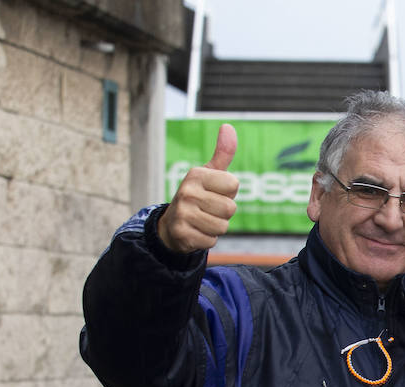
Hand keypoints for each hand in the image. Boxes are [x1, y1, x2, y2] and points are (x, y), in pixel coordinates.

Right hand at [157, 123, 239, 253]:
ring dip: (216, 227)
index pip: (234, 184)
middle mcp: (187, 191)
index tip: (214, 192)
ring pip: (222, 226)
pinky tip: (195, 232)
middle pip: (230, 208)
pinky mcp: (182, 234)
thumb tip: (228, 126)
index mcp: (196, 174)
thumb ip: (222, 153)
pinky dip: (207, 239)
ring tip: (202, 220)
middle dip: (223, 213)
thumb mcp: (209, 174)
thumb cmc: (198, 196)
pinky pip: (212, 241)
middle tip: (207, 209)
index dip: (228, 192)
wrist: (171, 225)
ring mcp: (183, 214)